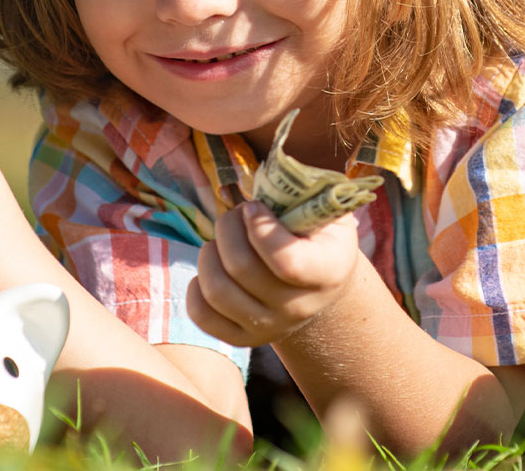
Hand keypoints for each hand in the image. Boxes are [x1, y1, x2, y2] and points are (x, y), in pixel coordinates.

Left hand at [186, 201, 362, 347]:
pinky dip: (196, 287)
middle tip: (237, 213)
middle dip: (228, 226)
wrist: (321, 283)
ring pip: (217, 291)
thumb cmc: (318, 234)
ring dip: (209, 252)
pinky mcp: (245, 338)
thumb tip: (248, 186)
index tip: (254, 207)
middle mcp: (300, 307)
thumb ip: (299, 196)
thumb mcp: (324, 210)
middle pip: (241, 269)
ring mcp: (272, 327)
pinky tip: (213, 267)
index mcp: (328, 272)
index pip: (286, 262)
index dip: (260, 229)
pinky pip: (203, 316)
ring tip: (222, 239)